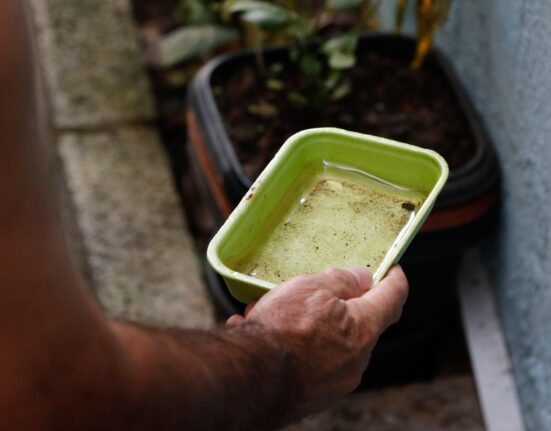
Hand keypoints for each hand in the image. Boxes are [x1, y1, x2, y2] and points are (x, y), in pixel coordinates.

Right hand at [226, 265, 407, 419]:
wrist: (249, 380)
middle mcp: (355, 360)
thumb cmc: (282, 330)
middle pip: (359, 323)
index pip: (392, 299)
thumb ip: (341, 280)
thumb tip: (362, 277)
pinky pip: (308, 361)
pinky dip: (292, 346)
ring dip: (308, 324)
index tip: (393, 270)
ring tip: (273, 311)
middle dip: (339, 304)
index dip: (395, 280)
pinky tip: (263, 335)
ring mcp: (334, 382)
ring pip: (328, 342)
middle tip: (316, 289)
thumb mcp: (312, 288)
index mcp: (363, 329)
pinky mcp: (312, 396)